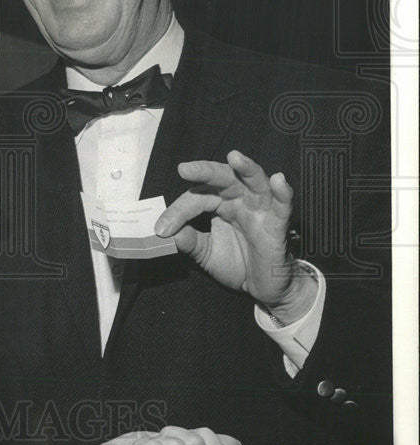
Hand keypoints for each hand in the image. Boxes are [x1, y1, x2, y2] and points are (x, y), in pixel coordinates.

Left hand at [154, 149, 314, 321]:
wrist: (262, 287)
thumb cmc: (237, 263)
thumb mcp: (206, 253)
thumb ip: (190, 242)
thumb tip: (169, 233)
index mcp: (220, 203)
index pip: (197, 197)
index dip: (177, 211)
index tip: (161, 229)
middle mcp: (240, 200)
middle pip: (224, 178)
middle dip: (205, 171)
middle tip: (185, 169)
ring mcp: (261, 209)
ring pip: (255, 182)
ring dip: (246, 168)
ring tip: (235, 157)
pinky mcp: (278, 225)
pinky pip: (283, 206)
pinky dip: (283, 192)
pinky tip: (278, 180)